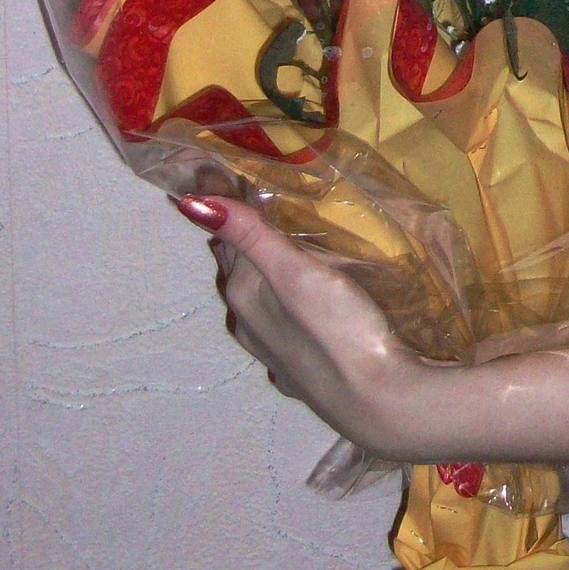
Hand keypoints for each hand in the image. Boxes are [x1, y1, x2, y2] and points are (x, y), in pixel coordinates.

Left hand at [176, 195, 442, 460]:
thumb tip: (189, 202)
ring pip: (261, 297)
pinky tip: (307, 297)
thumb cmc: (339, 329)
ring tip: (286, 237)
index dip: (226, 203)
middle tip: (261, 191)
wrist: (380, 402)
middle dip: (244, 234)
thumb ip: (249, 236)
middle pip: (239, 268)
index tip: (231, 167)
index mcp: (244, 295)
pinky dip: (286, 299)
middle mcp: (250, 324)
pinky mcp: (304, 369)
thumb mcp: (295, 274)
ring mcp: (276, 351)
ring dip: (265, 268)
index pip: (225, 238)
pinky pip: (284, 322)